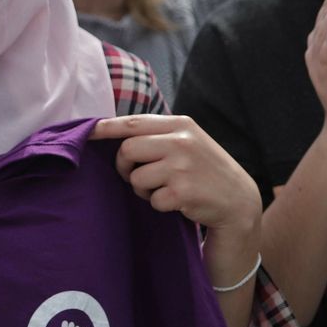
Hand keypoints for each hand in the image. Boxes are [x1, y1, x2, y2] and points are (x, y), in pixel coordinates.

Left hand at [91, 114, 261, 232]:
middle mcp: (181, 141)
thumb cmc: (205, 170)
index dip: (105, 128)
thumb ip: (159, 134)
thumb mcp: (189, 142)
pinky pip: (151, 199)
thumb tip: (113, 129)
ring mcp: (182, 167)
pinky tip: (177, 201)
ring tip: (164, 188)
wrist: (239, 201)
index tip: (87, 132)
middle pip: (127, 150)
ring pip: (137, 177)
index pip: (133, 122)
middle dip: (125, 166)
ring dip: (143, 188)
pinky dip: (158, 204)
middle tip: (136, 175)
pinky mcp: (183, 192)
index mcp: (181, 124)